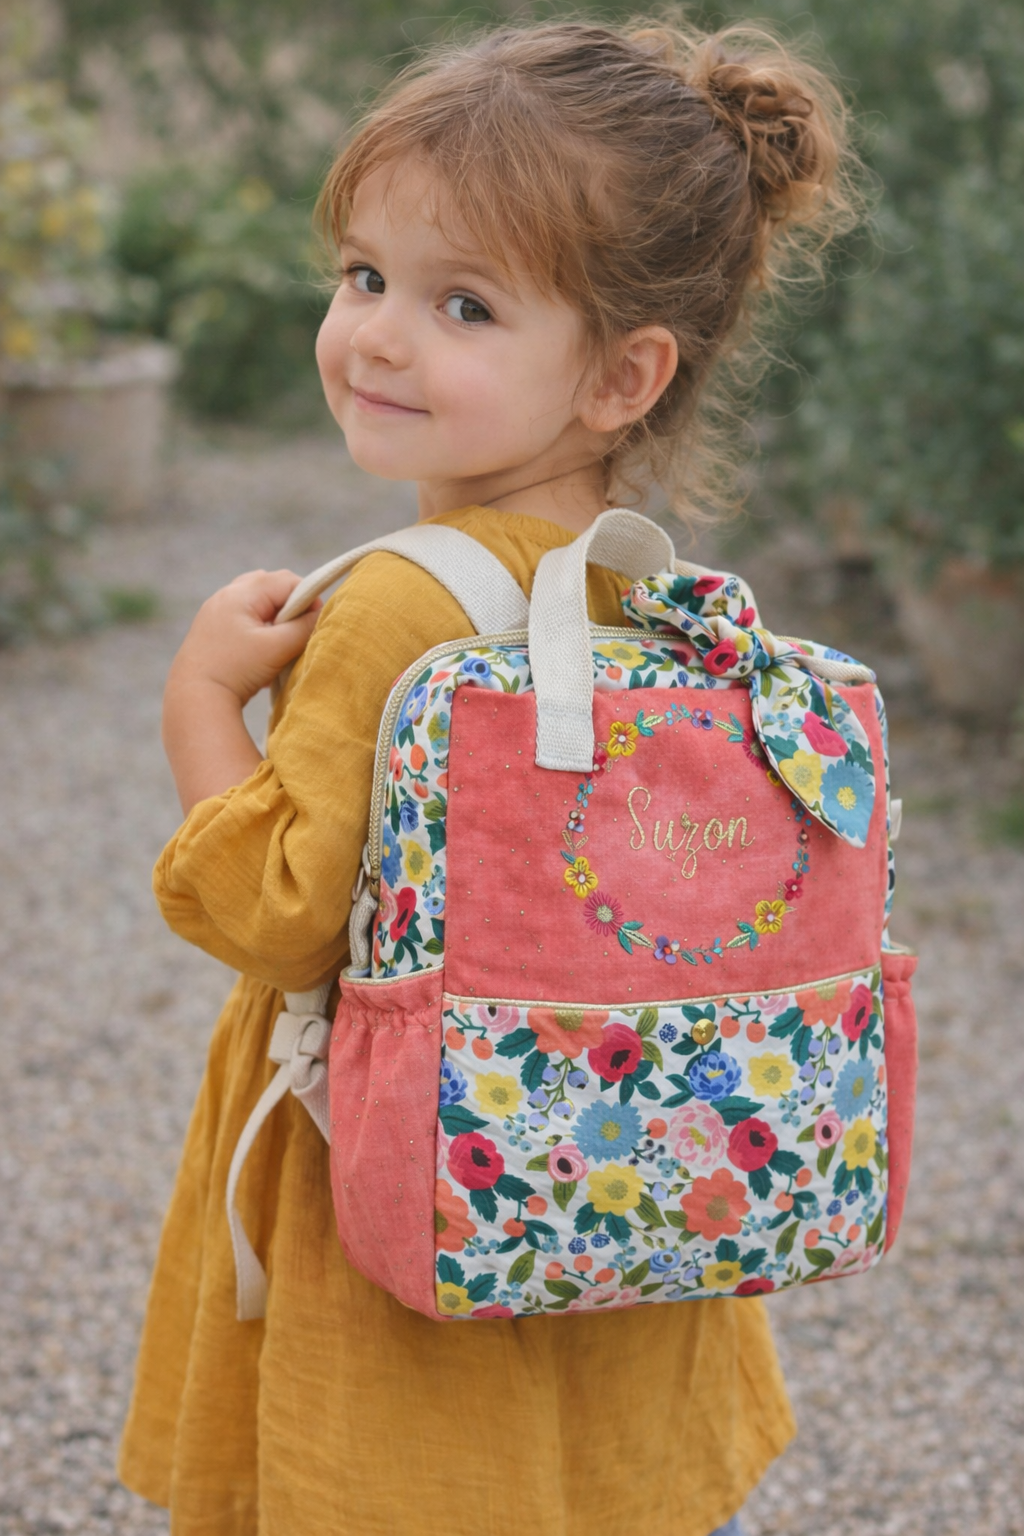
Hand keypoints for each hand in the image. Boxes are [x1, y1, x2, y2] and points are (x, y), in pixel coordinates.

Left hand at [162, 570, 320, 814]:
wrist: (194, 698)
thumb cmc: (236, 670)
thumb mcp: (277, 648)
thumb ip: (304, 627)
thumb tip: (322, 615)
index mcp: (241, 593)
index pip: (288, 581)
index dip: (308, 599)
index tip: (315, 624)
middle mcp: (225, 595)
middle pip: (271, 586)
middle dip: (290, 606)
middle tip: (297, 633)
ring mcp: (215, 611)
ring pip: (257, 602)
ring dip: (274, 618)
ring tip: (278, 644)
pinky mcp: (210, 629)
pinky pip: (243, 617)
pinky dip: (258, 628)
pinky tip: (259, 653)